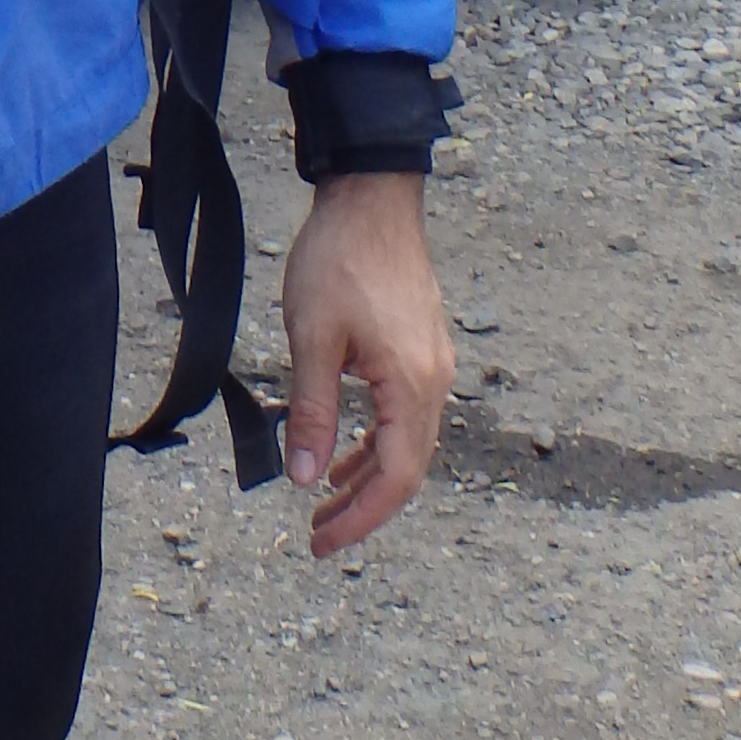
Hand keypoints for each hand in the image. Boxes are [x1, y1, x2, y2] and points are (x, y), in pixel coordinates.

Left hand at [280, 172, 454, 558]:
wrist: (371, 197)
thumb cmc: (340, 260)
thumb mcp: (312, 339)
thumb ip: (313, 412)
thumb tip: (305, 478)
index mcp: (411, 385)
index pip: (396, 478)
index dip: (360, 519)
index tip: (322, 542)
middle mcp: (435, 382)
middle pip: (408, 469)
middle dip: (364, 509)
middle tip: (319, 534)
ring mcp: (433, 365)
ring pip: (408, 444)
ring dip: (369, 478)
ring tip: (325, 501)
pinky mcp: (422, 350)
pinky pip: (405, 416)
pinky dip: (376, 443)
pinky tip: (344, 453)